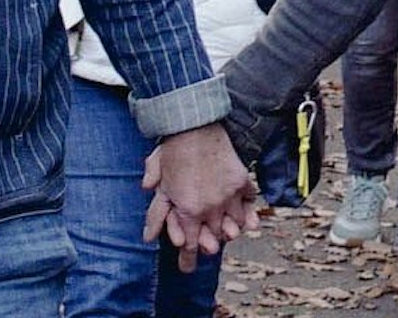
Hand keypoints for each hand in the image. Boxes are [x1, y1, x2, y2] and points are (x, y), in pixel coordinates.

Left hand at [142, 124, 258, 271]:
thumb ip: (156, 214)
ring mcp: (230, 195)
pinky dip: (247, 209)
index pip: (190, 245)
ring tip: (228, 232)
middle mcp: (213, 208)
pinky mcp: (242, 181)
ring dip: (230, 230)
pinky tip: (245, 213)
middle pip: (216, 238)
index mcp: (190, 211)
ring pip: (236, 224)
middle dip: (210, 244)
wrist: (195, 127)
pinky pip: (249, 202)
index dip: (188, 260)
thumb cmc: (173, 154)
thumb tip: (148, 238)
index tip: (187, 269)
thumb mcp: (160, 186)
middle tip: (207, 246)